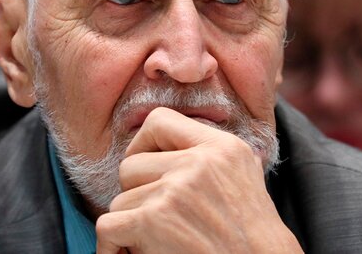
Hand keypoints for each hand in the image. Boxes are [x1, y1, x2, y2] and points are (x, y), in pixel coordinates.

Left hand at [95, 107, 302, 253]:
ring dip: (131, 225)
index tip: (147, 170)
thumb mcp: (245, 177)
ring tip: (157, 240)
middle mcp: (198, 162)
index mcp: (221, 147)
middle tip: (155, 217)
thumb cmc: (254, 236)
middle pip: (130, 165)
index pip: (159, 120)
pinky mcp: (155, 220)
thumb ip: (213, 155)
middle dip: (135, 194)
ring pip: (119, 200)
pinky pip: (108, 225)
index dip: (142, 144)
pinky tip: (124, 252)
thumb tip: (174, 140)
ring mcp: (176, 190)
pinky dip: (110, 246)